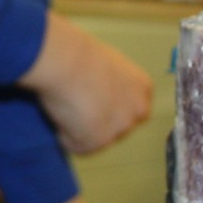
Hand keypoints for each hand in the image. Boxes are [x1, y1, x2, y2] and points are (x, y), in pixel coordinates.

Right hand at [20, 13, 151, 152]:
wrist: (66, 62)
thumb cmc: (80, 55)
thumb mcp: (107, 65)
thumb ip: (111, 84)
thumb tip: (96, 94)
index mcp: (142, 88)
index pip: (132, 108)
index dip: (111, 108)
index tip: (96, 103)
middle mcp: (137, 110)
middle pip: (118, 128)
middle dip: (99, 123)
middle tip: (77, 108)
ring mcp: (119, 128)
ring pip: (98, 139)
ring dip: (81, 131)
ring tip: (66, 108)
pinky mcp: (98, 141)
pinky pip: (77, 146)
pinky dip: (64, 137)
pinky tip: (60, 116)